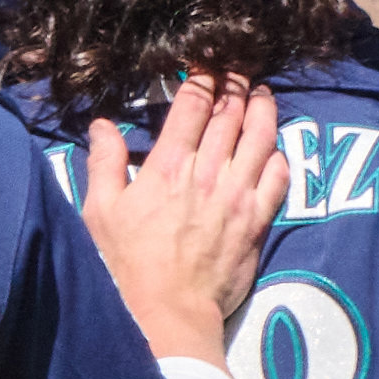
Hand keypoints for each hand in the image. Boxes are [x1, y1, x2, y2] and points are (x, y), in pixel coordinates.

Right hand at [84, 80, 284, 361]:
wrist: (167, 313)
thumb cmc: (126, 265)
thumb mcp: (100, 212)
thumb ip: (104, 163)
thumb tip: (103, 125)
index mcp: (168, 167)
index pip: (193, 105)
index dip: (204, 78)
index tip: (207, 66)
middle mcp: (207, 173)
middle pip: (231, 113)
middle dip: (237, 86)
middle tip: (239, 71)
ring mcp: (237, 195)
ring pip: (261, 137)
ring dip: (264, 110)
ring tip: (263, 95)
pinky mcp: (257, 220)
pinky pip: (278, 176)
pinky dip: (279, 156)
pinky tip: (275, 149)